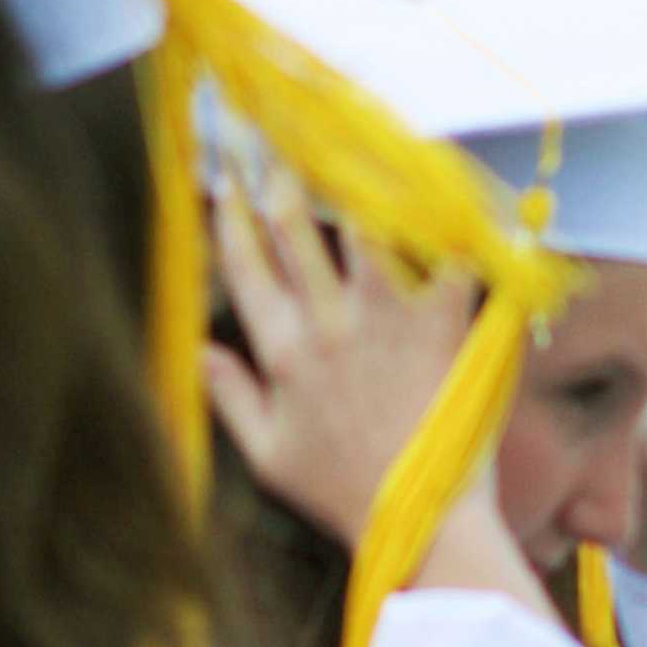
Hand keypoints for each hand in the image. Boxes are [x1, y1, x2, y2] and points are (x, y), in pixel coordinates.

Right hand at [205, 170, 478, 544]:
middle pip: (294, 227)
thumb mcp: (267, 456)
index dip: (225, 212)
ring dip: (353, 175)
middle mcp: (329, 323)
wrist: (416, 519)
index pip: (244, 263)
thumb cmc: (342, 492)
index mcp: (283, 351)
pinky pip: (446, 256)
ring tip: (347, 133)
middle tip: (270, 128)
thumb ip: (231, 396)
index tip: (216, 170)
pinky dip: (447, 219)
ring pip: (364, 225)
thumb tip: (199, 347)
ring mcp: (387, 320)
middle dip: (275, 170)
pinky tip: (445, 180)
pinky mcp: (442, 325)